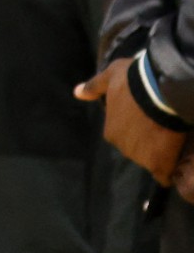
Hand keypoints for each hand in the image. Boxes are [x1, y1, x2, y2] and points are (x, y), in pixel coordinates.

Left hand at [77, 59, 187, 184]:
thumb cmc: (132, 81)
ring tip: (172, 139)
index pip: (123, 137)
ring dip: (160, 153)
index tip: (148, 122)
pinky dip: (170, 170)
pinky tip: (176, 162)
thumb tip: (77, 92)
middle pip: (138, 150)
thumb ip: (94, 87)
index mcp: (111, 131)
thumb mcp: (110, 77)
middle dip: (148, 142)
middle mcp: (122, 147)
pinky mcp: (158, 163)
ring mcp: (140, 157)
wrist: (159, 89)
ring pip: (151, 160)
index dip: (138, 130)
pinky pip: (164, 174)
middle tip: (162, 128)